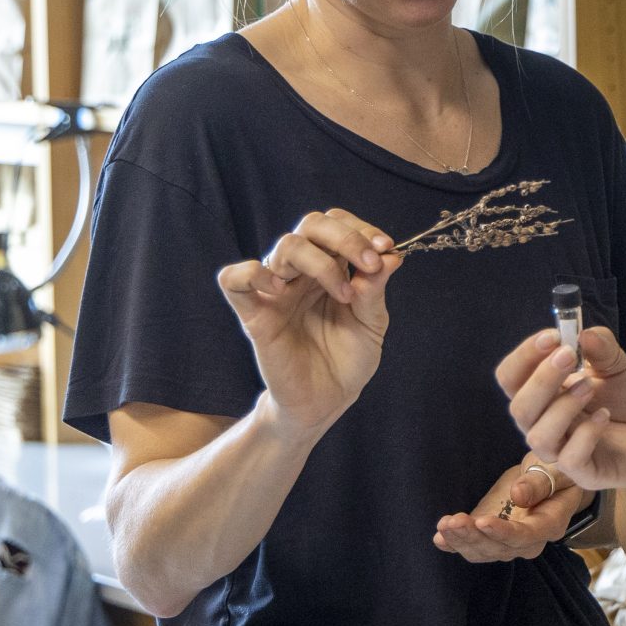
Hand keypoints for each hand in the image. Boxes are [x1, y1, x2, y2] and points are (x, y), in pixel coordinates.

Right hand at [216, 209, 398, 435]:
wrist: (326, 401)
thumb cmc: (347, 360)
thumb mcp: (371, 324)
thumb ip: (374, 290)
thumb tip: (391, 257)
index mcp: (331, 267)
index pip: (336, 224)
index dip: (360, 228)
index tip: (385, 247)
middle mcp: (302, 272)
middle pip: (311, 225)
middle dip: (345, 237)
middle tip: (368, 263)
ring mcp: (277, 290)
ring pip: (285, 245)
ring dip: (320, 262)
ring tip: (341, 294)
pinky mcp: (254, 314)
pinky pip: (234, 279)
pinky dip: (255, 274)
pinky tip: (282, 290)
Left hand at [432, 461, 588, 562]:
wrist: (549, 477)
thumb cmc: (556, 471)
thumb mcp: (555, 469)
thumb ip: (540, 483)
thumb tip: (517, 495)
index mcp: (550, 524)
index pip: (525, 536)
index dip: (503, 532)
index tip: (482, 521)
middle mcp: (529, 541)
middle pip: (500, 548)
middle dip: (474, 537)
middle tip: (454, 521)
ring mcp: (508, 542)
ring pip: (483, 551)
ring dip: (461, 541)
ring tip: (444, 525)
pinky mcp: (490, 535)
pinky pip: (472, 546)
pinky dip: (454, 545)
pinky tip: (440, 539)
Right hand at [496, 325, 625, 495]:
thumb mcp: (618, 367)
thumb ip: (602, 348)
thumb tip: (583, 333)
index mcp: (544, 395)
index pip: (511, 377)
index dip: (524, 356)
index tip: (552, 336)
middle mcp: (544, 423)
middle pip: (519, 407)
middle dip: (541, 379)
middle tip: (569, 355)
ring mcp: (562, 451)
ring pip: (538, 436)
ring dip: (562, 406)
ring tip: (590, 387)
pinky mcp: (584, 472)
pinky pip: (570, 458)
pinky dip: (586, 434)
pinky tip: (605, 416)